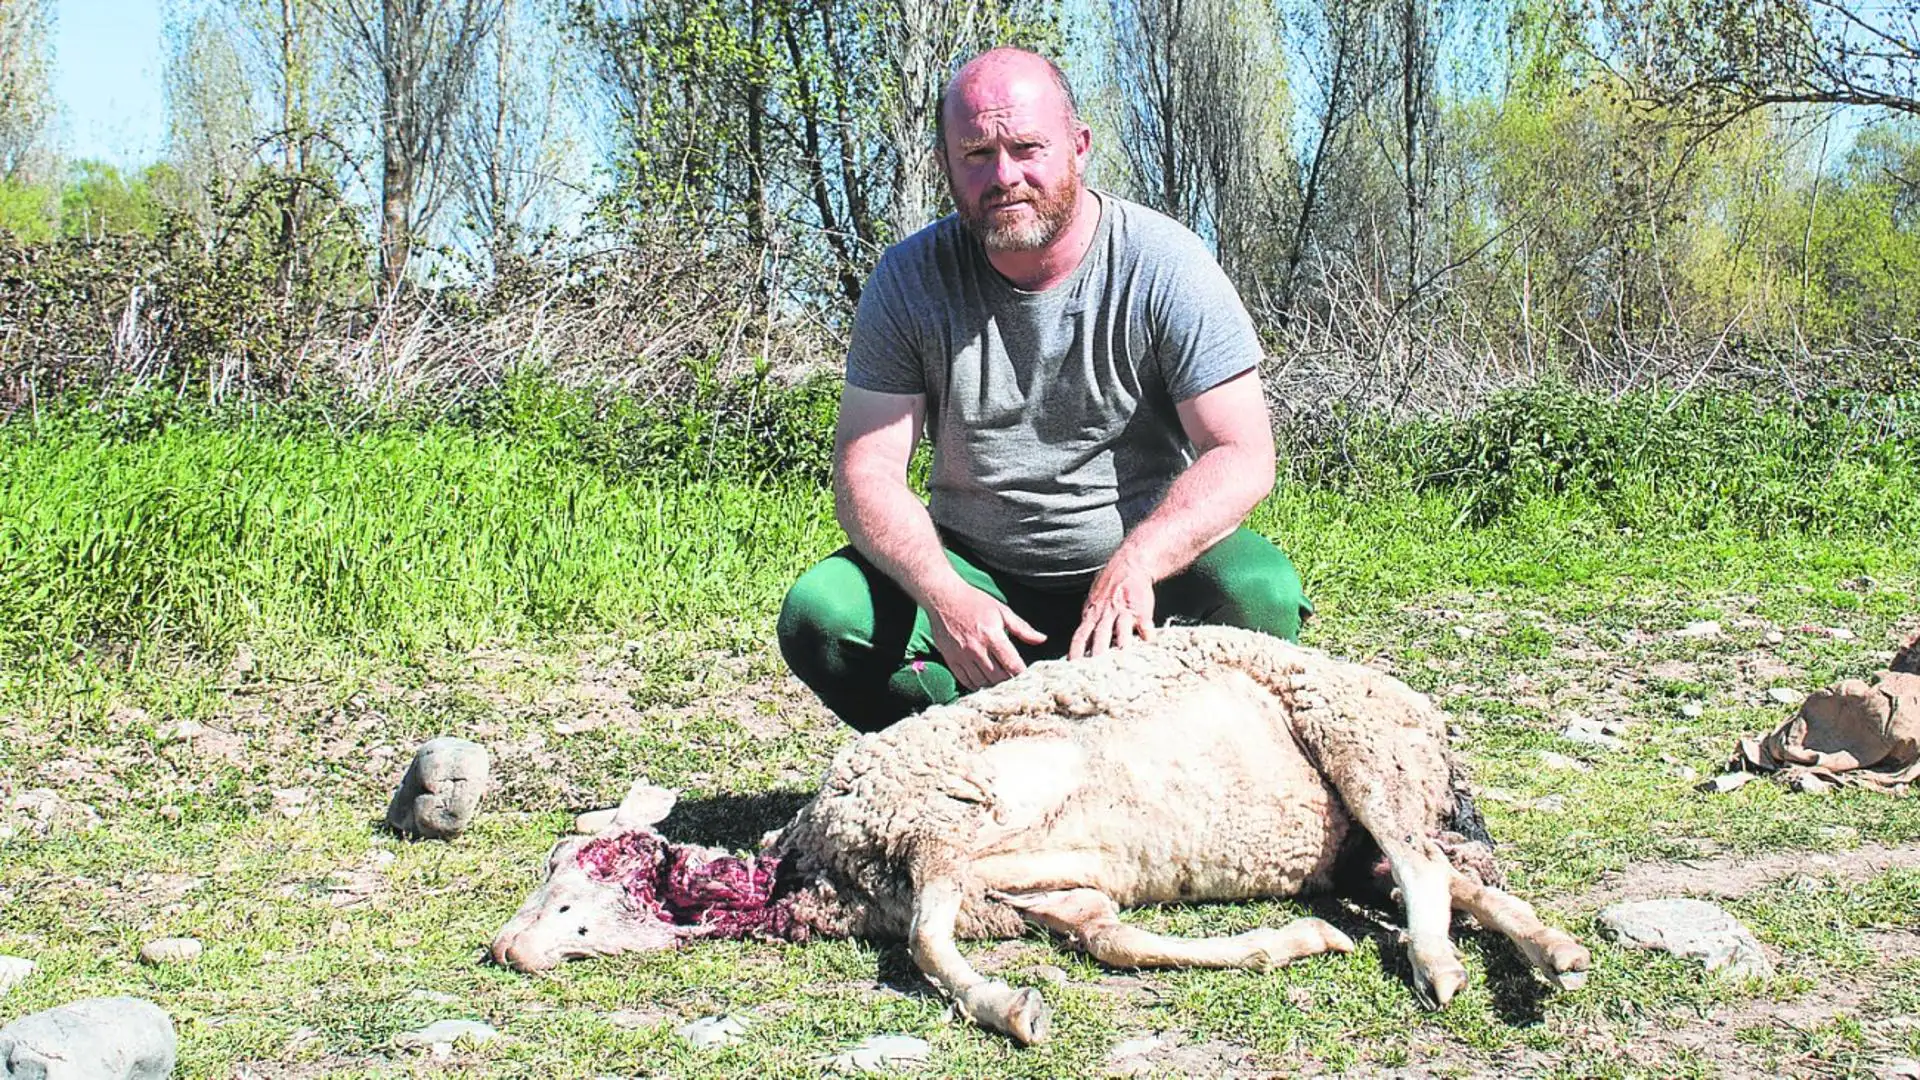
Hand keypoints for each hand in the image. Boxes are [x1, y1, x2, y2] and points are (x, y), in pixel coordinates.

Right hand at [927, 587, 1047, 689]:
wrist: (943, 597)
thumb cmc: (975, 602)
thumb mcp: (1002, 611)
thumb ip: (1022, 628)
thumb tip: (1042, 639)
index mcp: (992, 635)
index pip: (1012, 664)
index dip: (1023, 675)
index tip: (1030, 679)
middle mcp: (977, 648)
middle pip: (998, 677)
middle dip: (1010, 683)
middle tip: (1018, 685)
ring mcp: (962, 656)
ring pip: (982, 682)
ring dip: (994, 686)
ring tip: (1002, 685)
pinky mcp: (950, 659)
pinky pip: (965, 681)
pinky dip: (977, 685)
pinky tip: (985, 683)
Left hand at [1070, 555, 1155, 659]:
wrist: (1129, 565)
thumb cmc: (1109, 588)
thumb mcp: (1093, 604)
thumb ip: (1089, 624)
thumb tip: (1080, 646)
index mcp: (1091, 615)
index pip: (1080, 637)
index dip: (1076, 652)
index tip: (1072, 668)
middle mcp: (1105, 615)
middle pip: (1099, 637)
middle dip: (1097, 654)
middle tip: (1096, 672)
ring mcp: (1123, 612)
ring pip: (1121, 630)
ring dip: (1122, 645)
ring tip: (1122, 660)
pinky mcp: (1141, 609)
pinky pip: (1144, 624)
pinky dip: (1146, 633)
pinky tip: (1148, 641)